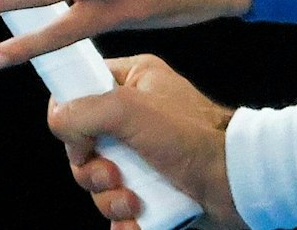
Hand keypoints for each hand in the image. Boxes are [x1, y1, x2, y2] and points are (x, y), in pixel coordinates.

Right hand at [52, 53, 245, 229]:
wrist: (237, 182)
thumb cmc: (192, 137)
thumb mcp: (129, 111)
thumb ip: (83, 111)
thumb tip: (59, 122)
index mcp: (134, 81)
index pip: (80, 88)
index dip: (70, 116)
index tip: (81, 137)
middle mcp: (136, 115)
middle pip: (83, 145)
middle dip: (91, 171)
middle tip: (113, 175)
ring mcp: (144, 153)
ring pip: (99, 181)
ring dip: (110, 199)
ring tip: (134, 203)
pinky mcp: (153, 187)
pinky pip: (120, 207)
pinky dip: (125, 220)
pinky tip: (138, 221)